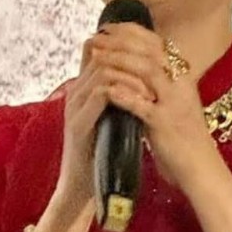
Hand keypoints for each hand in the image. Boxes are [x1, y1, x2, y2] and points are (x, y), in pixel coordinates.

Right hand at [50, 28, 144, 215]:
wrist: (82, 188)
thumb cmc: (102, 155)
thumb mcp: (115, 119)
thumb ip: (122, 98)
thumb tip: (145, 80)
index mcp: (83, 89)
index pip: (97, 49)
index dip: (122, 43)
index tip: (151, 53)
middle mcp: (75, 92)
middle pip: (100, 53)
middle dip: (131, 57)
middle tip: (156, 67)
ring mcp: (75, 107)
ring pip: (102, 70)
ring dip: (131, 74)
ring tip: (152, 85)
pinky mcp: (79, 124)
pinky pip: (100, 95)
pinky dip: (123, 92)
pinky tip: (141, 100)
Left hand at [88, 23, 217, 191]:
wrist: (201, 166)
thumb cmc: (183, 137)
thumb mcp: (174, 102)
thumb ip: (157, 84)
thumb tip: (133, 65)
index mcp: (182, 76)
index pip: (156, 42)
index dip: (130, 31)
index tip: (107, 27)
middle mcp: (180, 83)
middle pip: (149, 50)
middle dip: (120, 41)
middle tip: (97, 37)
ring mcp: (174, 103)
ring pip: (147, 70)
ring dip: (118, 61)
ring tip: (96, 57)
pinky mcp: (165, 124)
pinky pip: (142, 105)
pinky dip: (124, 95)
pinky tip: (107, 89)